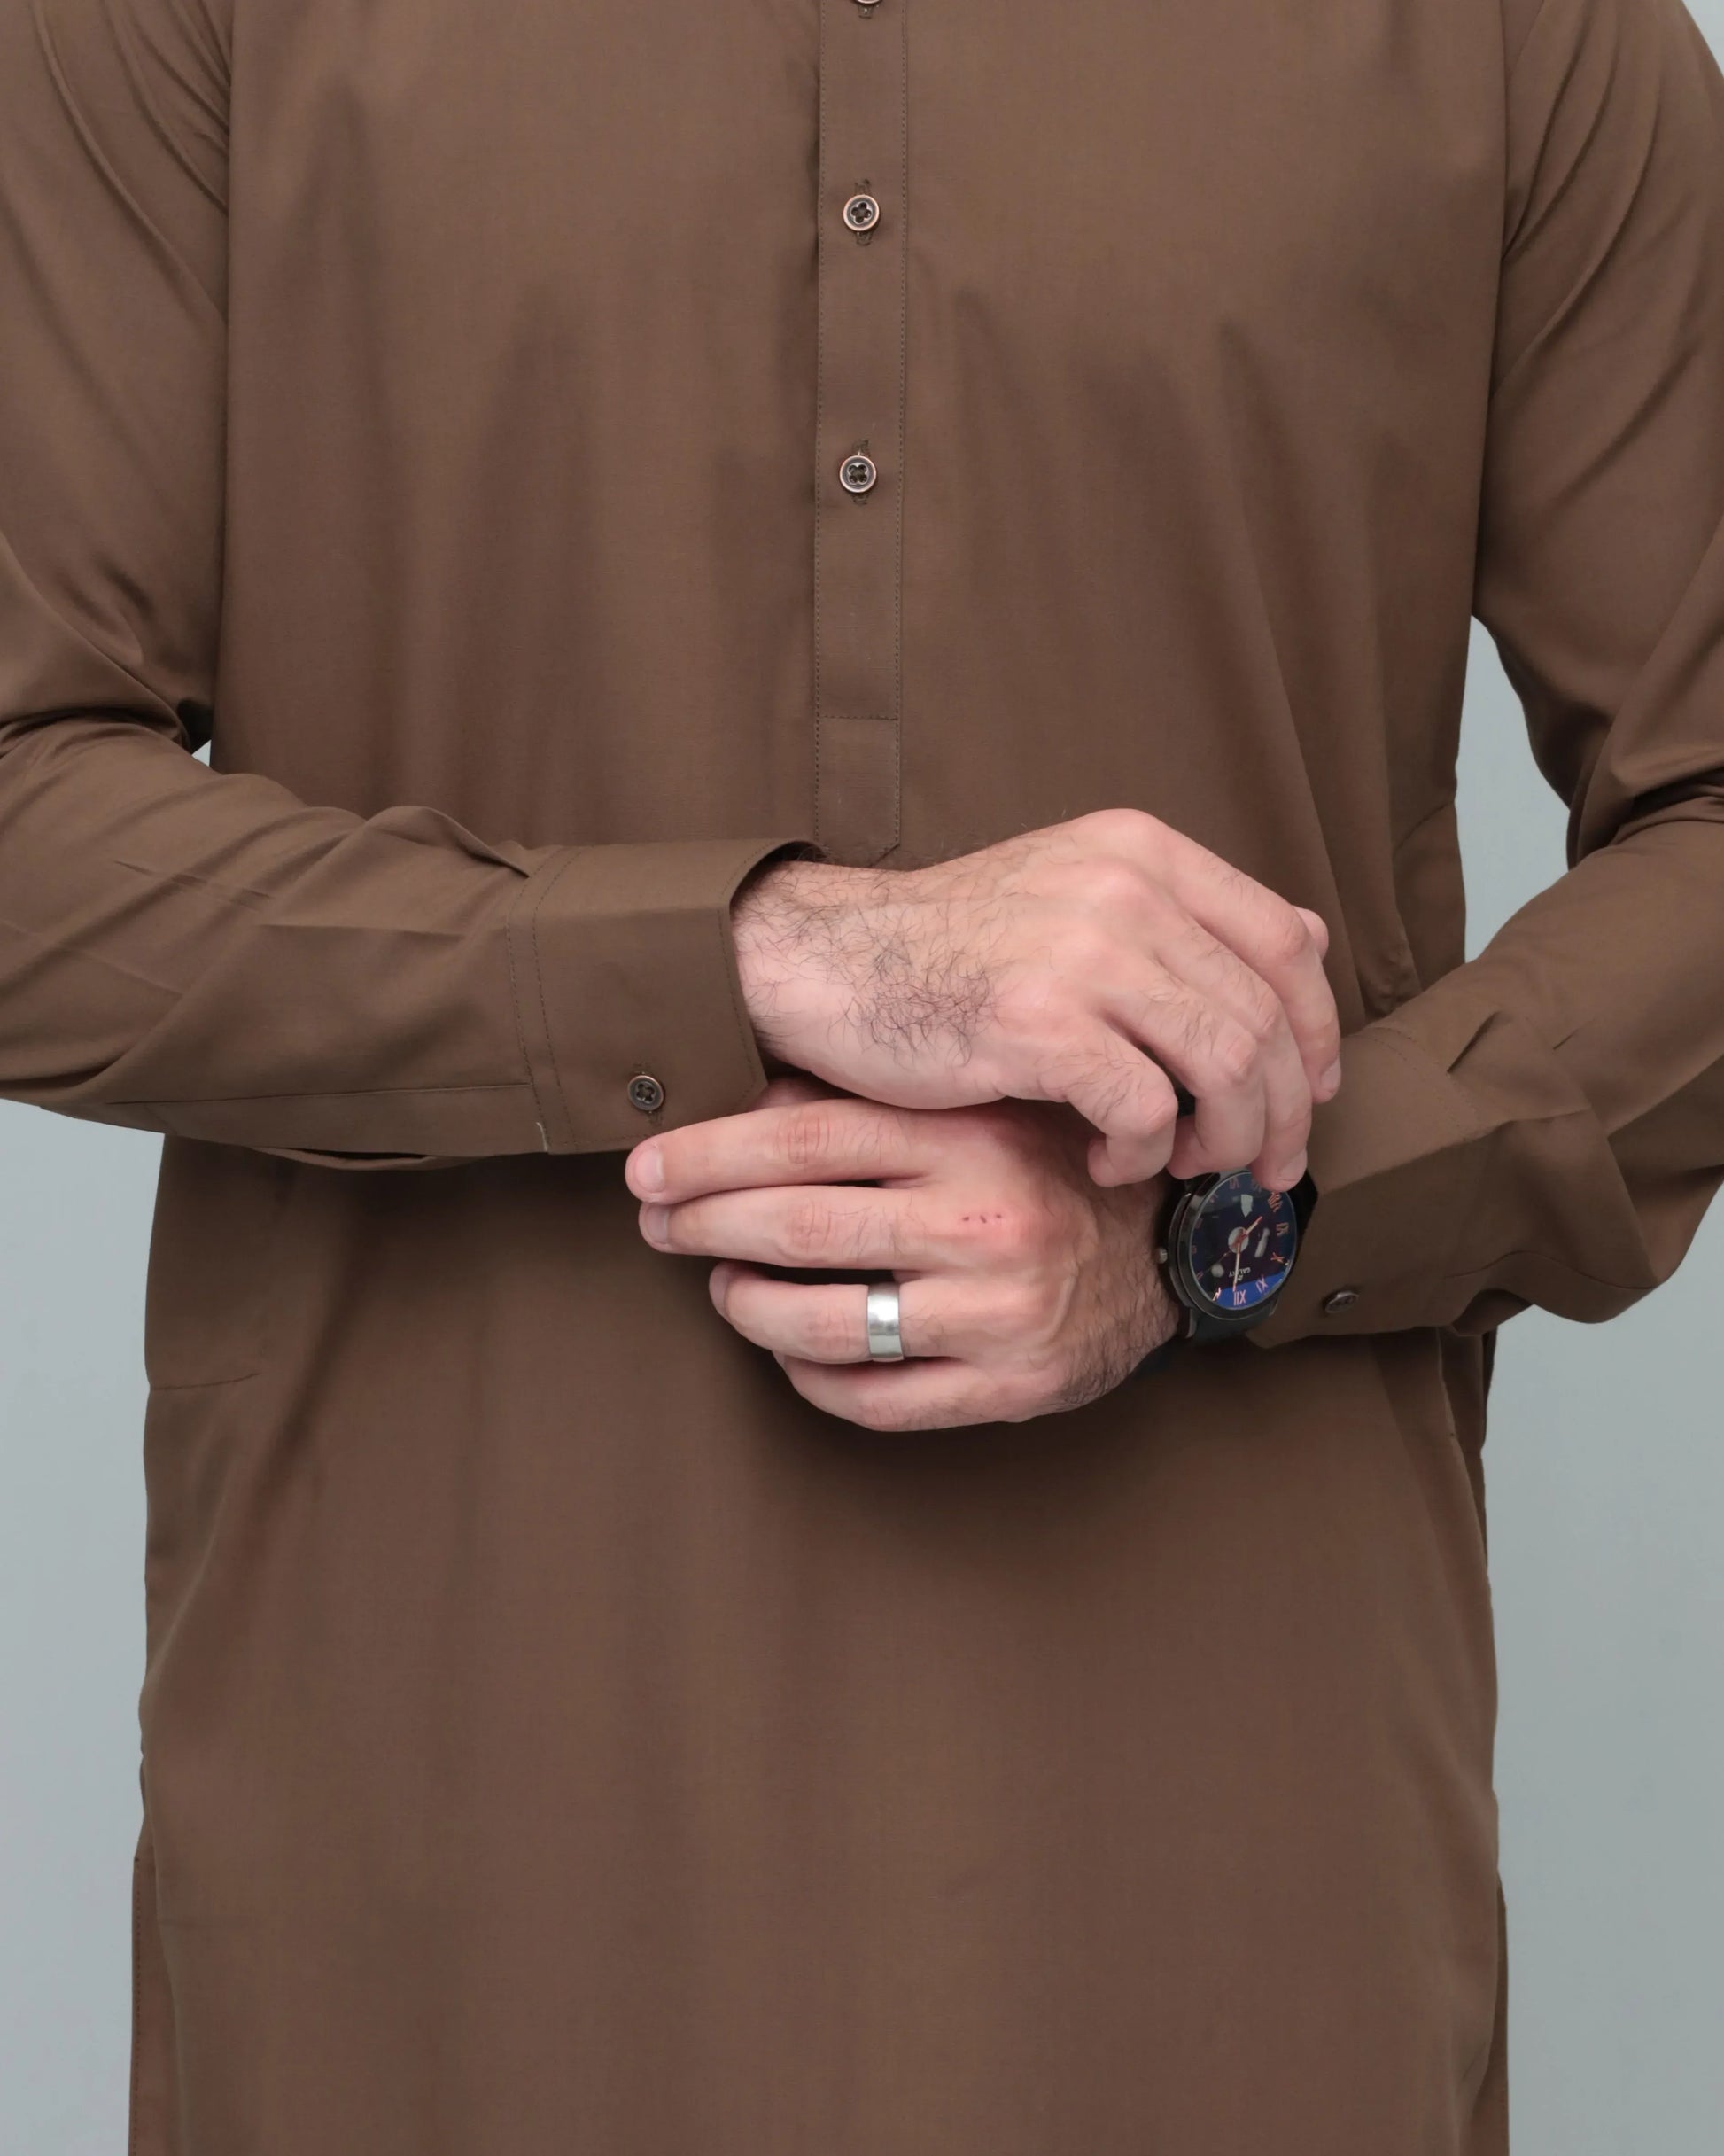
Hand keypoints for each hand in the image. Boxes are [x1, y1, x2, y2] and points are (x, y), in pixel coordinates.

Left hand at [627, 1078, 1180, 1431]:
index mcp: (973, 1135)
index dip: (708, 1152)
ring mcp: (1000, 1314)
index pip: (805, 1137)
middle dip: (702, 1224)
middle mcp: (988, 1222)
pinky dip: (810, 1376)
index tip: (647, 1165)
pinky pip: (877, 1398)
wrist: (1176, 1248)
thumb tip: (743, 1095)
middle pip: (800, 1225)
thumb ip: (879, 1100)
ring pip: (827, 1322)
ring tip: (721, 1285)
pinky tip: (788, 1350)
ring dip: (746, 1305)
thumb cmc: (1054, 1164)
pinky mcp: (1013, 1387)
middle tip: (652, 1222)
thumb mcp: (981, 1105)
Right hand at [733, 809, 1339, 1189]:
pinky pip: (1142, 1109)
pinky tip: (1104, 1163)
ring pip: (1225, 1067)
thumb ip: (1182, 917)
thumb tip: (1307, 940)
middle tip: (1259, 1167)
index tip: (1306, 1092)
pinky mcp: (1036, 1020)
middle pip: (1266, 1019)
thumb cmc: (949, 950)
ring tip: (1180, 1166)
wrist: (824, 963)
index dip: (1316, 1032)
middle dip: (1279, 1113)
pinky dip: (1140, 1154)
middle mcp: (1125, 888)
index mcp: (1143, 851)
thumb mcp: (1074, 896)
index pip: (1287, 943)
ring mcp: (1082, 950)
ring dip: (1219, 1139)